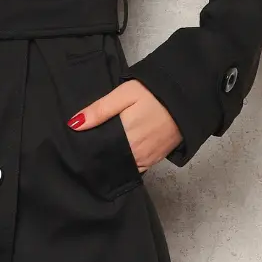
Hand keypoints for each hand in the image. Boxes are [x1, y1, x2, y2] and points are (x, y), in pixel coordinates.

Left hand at [67, 78, 182, 171]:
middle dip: (98, 157)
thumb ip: (99, 110)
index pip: (99, 150)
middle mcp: (136, 152)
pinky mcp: (157, 159)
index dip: (87, 150)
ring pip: (123, 166)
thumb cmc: (154, 93)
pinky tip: (120, 156)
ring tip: (100, 153)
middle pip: (110, 160)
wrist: (187, 98)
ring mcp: (148, 158)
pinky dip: (127, 164)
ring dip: (112, 162)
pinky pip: (137, 167)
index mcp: (125, 136)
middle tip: (85, 150)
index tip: (77, 147)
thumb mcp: (124, 94)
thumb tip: (74, 124)